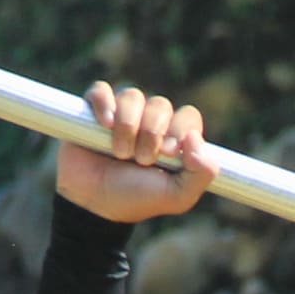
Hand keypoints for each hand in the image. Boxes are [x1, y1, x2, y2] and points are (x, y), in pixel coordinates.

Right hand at [55, 82, 218, 223]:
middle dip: (152, 133)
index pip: (188, 116)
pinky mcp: (94, 109)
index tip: (168, 153)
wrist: (92, 203)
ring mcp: (121, 113)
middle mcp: (149, 121)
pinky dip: (104, 104)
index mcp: (173, 138)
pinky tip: (105, 125)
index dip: (180, 130)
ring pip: (132, 96)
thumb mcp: (176, 197)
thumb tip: (197, 140)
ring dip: (127, 125)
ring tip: (119, 152)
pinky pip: (101, 90)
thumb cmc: (134, 198)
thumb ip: (201, 175)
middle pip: (161, 104)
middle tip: (141, 159)